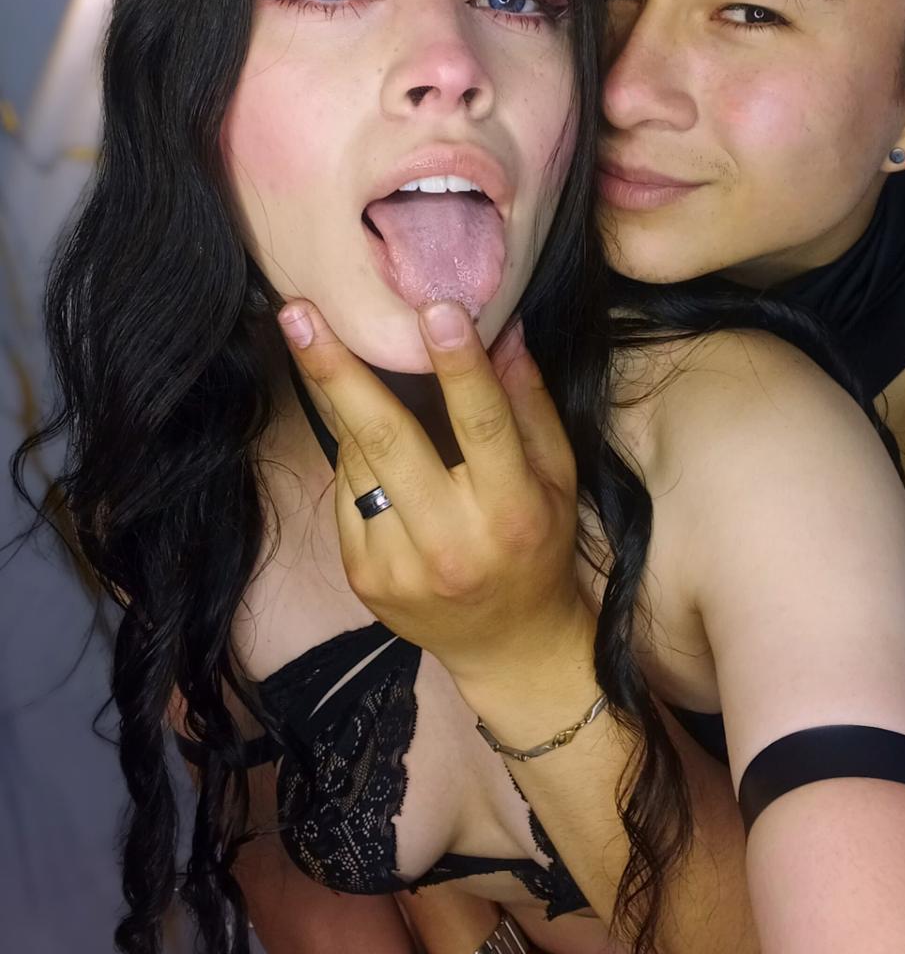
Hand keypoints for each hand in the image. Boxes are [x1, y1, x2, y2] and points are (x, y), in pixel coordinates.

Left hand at [278, 298, 593, 696]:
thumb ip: (529, 405)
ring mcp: (399, 564)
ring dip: (345, 407)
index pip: (484, 424)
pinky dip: (355, 459)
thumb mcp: (557, 478)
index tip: (433, 307)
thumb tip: (504, 330)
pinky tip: (371, 451)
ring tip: (329, 356)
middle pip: (387, 439)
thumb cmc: (539, 547)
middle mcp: (452, 540)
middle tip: (298, 315)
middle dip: (337, 372)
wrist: (507, 646)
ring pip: (357, 460)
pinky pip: (346, 492)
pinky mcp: (363, 576)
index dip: (458, 365)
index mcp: (512, 509)